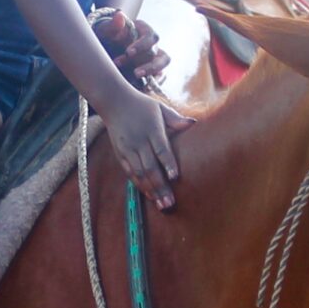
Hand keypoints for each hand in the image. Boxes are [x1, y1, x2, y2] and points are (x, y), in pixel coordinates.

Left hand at [92, 8, 169, 89]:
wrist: (106, 45)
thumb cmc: (107, 35)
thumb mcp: (107, 30)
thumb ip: (113, 25)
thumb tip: (119, 15)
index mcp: (144, 30)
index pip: (150, 36)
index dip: (142, 45)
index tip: (128, 52)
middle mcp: (152, 44)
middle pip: (159, 54)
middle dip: (149, 65)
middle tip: (135, 73)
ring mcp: (154, 57)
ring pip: (162, 65)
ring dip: (153, 73)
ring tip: (139, 82)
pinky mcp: (152, 70)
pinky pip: (159, 77)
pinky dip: (153, 83)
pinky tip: (142, 89)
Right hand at [105, 88, 192, 211]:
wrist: (114, 102)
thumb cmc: (142, 105)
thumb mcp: (159, 107)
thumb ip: (175, 118)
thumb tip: (193, 123)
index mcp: (151, 129)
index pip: (161, 148)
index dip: (168, 163)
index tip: (175, 177)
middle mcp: (138, 140)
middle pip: (150, 167)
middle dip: (160, 186)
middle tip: (170, 203)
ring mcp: (128, 149)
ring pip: (140, 174)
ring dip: (151, 190)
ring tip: (161, 205)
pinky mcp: (120, 154)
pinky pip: (130, 173)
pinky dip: (139, 185)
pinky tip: (149, 195)